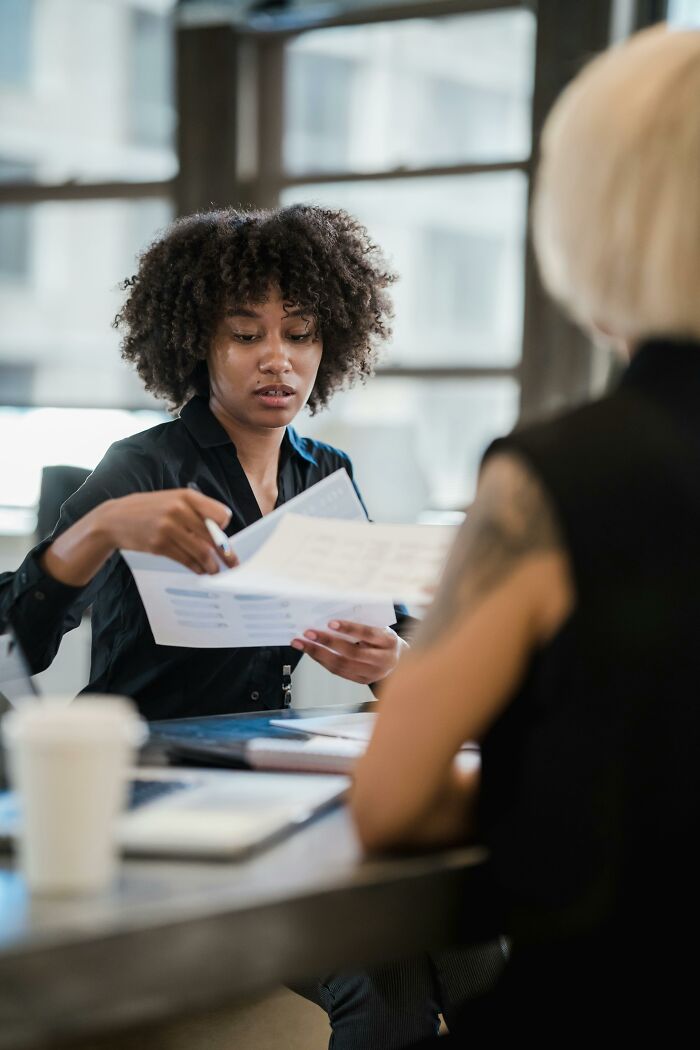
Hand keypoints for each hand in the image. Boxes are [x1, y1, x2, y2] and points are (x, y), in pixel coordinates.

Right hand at [101, 489, 237, 573]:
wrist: (114, 519)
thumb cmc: (148, 509)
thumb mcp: (171, 499)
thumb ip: (194, 511)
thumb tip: (219, 533)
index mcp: (186, 496)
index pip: (220, 514)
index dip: (224, 527)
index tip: (225, 536)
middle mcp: (178, 510)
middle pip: (212, 536)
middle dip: (225, 553)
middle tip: (233, 563)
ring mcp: (167, 528)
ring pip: (200, 551)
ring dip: (212, 565)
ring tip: (217, 571)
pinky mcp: (159, 545)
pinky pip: (185, 560)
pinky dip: (196, 568)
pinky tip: (200, 571)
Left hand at [291, 620, 407, 685]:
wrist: (399, 660)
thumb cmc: (383, 638)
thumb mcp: (380, 627)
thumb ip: (362, 623)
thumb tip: (332, 619)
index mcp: (388, 641)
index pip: (368, 634)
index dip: (350, 628)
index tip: (330, 622)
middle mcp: (383, 660)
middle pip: (352, 653)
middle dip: (327, 642)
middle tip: (308, 633)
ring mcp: (373, 673)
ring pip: (342, 665)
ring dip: (318, 654)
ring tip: (302, 644)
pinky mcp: (363, 681)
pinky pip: (339, 672)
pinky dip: (323, 661)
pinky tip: (311, 652)